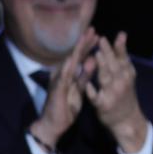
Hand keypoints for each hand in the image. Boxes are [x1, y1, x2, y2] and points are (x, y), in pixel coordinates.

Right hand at [28, 28, 98, 149]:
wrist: (54, 124)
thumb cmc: (67, 106)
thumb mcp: (80, 89)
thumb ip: (85, 75)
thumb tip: (93, 61)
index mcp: (69, 74)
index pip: (80, 57)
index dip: (89, 46)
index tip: (98, 35)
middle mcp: (62, 75)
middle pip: (74, 56)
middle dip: (83, 43)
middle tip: (92, 29)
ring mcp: (58, 81)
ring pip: (68, 64)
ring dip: (76, 51)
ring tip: (83, 40)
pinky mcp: (56, 91)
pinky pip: (62, 79)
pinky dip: (67, 69)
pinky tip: (71, 60)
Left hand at [84, 32, 148, 152]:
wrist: (127, 119)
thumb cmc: (125, 94)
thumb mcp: (127, 75)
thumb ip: (121, 57)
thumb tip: (121, 35)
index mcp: (127, 74)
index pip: (123, 58)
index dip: (120, 47)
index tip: (119, 35)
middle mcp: (122, 82)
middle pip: (114, 65)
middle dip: (108, 53)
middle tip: (102, 40)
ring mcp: (113, 93)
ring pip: (106, 78)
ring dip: (101, 67)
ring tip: (96, 56)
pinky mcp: (103, 105)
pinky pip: (96, 97)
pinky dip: (93, 91)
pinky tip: (88, 85)